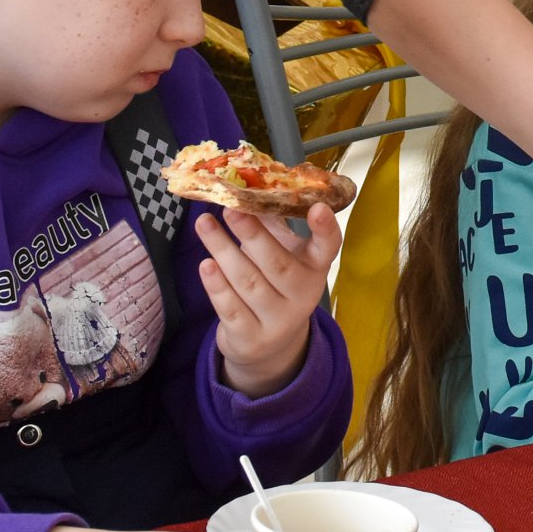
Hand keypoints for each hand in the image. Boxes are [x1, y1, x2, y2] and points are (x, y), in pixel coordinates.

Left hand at [197, 204, 339, 395]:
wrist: (268, 346)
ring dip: (223, 251)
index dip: (325, 228)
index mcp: (315, 269)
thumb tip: (245, 186)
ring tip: (204, 225)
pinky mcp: (251, 338)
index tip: (317, 206)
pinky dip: (217, 286)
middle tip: (230, 208)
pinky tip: (206, 264)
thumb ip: (270, 225)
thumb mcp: (284, 255)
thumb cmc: (274, 284)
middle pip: (278, 264)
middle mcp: (302, 296)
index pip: (328, 247)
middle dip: (252, 234)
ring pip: (248, 283)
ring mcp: (277, 321)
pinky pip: (231, 309)